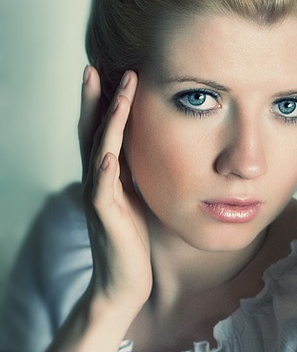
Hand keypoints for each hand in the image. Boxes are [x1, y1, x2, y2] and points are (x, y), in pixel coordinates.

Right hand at [79, 66, 151, 315]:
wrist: (122, 285)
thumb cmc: (132, 244)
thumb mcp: (137, 201)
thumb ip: (136, 176)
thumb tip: (149, 152)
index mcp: (106, 177)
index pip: (101, 131)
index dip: (104, 103)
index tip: (112, 72)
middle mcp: (96, 183)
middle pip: (91, 132)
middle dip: (96, 100)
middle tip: (98, 67)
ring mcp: (98, 199)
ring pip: (97, 152)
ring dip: (107, 123)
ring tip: (115, 94)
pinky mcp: (104, 219)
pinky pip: (101, 191)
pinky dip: (104, 171)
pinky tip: (109, 154)